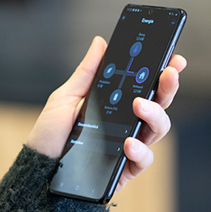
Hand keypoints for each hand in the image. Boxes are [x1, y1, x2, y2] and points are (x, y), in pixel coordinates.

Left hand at [26, 37, 185, 191]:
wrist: (38, 166)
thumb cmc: (50, 132)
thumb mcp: (65, 97)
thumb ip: (87, 72)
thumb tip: (101, 43)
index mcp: (114, 104)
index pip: (145, 86)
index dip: (162, 73)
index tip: (173, 59)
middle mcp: (125, 123)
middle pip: (159, 104)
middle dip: (167, 87)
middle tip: (167, 74)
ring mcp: (128, 145)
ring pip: (158, 128)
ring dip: (155, 114)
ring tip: (139, 105)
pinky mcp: (124, 168)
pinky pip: (144, 159)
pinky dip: (141, 150)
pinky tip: (129, 143)